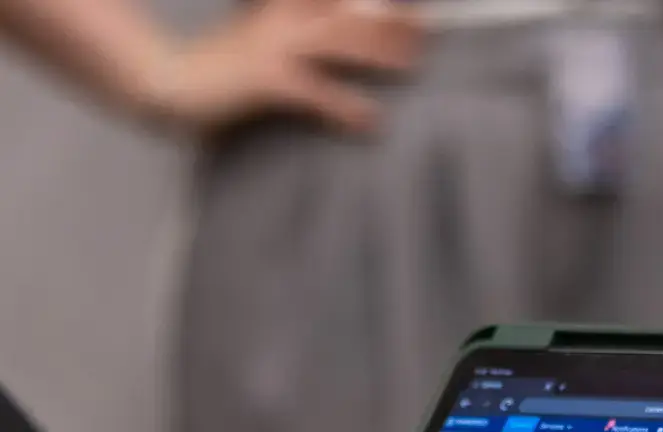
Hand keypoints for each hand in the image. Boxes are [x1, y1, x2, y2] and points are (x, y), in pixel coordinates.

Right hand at [138, 0, 420, 134]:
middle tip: (424, 28)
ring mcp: (272, 48)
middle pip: (345, 11)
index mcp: (279, 8)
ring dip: (378, 50)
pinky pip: (316, 93)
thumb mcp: (257, 34)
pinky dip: (346, 106)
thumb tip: (327, 28)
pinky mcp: (267, 81)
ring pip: (337, 40)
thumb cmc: (219, 67)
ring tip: (411, 62)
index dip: (368, 1)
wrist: (169, 82)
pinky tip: (371, 120)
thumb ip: (286, 23)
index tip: (409, 6)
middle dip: (388, 18)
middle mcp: (280, 20)